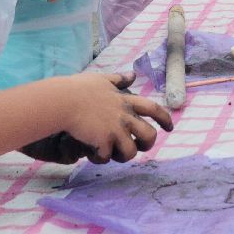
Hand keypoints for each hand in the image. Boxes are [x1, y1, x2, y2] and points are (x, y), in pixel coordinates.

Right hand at [53, 72, 173, 162]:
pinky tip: (91, 153)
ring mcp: (114, 130)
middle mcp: (124, 116)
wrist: (63, 101)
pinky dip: (100, 158)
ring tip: (111, 153)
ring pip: (131, 152)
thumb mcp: (102, 79)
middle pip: (149, 135)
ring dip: (122, 156)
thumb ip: (118, 79)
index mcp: (125, 101)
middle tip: (137, 147)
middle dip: (147, 144)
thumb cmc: (78, 88)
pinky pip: (107, 158)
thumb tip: (133, 74)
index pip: (153, 109)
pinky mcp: (103, 142)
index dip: (164, 118)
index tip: (170, 127)